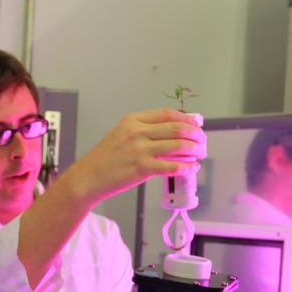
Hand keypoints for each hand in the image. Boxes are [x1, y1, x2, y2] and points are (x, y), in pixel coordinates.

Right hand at [65, 109, 204, 205]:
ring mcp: (140, 150)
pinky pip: (172, 166)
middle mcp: (137, 132)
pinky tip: (191, 167)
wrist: (89, 176)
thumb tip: (173, 131)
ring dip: (195, 150)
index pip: (168, 114)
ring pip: (178, 146)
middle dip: (195, 134)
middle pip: (177, 128)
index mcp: (133, 120)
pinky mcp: (142, 168)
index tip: (197, 123)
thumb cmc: (106, 158)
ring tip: (200, 154)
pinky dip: (186, 167)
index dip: (187, 118)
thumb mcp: (122, 134)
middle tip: (202, 141)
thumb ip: (145, 130)